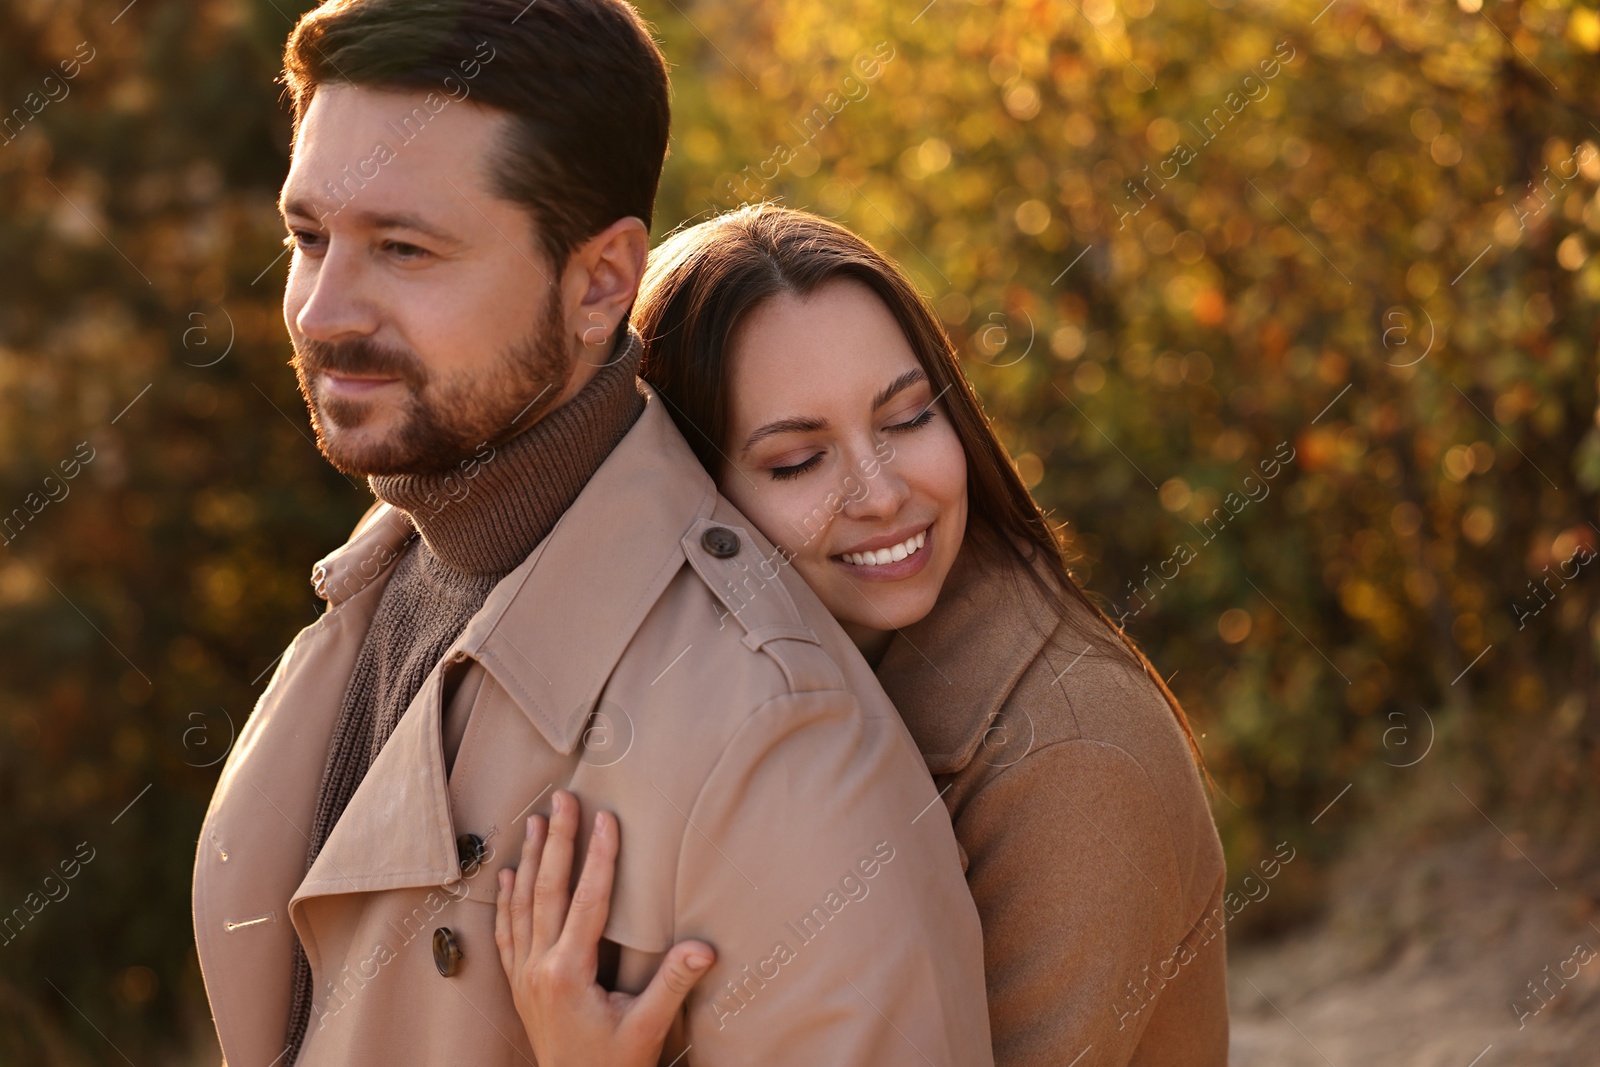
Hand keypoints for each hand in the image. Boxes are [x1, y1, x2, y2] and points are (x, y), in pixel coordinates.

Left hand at [494, 789, 715, 1066]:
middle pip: (547, 891)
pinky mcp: (520, 985)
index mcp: (569, 973)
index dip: (599, 857)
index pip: (588, 901)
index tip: (606, 818)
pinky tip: (509, 874)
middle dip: (558, 840)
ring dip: (530, 860)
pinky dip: (507, 899)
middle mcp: (540, 968)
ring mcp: (525, 976)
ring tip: (535, 821)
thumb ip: (672, 985)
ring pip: (522, 905)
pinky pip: (508, 932)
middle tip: (563, 799)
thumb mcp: (647, 1029)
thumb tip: (703, 948)